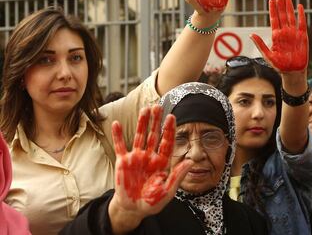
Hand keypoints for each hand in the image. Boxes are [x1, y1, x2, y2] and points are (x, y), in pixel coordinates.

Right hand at [110, 106, 192, 225]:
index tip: (172, 116)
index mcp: (162, 162)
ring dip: (141, 123)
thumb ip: (177, 176)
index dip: (169, 130)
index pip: (167, 142)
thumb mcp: (167, 192)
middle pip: (153, 135)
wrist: (133, 209)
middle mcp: (150, 156)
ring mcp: (136, 157)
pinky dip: (117, 135)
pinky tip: (116, 123)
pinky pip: (120, 146)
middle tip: (158, 106)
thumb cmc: (151, 202)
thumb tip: (191, 162)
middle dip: (156, 121)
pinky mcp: (123, 162)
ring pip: (139, 136)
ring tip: (144, 109)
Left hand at [250, 0, 307, 72]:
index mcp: (276, 36)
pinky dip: (301, 15)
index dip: (273, 9)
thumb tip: (252, 35)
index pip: (274, 19)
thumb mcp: (268, 55)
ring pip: (291, 16)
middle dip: (280, 2)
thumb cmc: (279, 65)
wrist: (292, 72)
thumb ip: (260, 44)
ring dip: (289, 5)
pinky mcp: (303, 37)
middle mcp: (285, 32)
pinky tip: (299, 6)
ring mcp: (294, 33)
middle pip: (282, 14)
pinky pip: (302, 23)